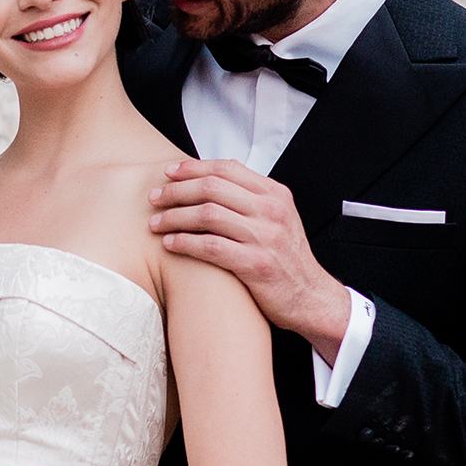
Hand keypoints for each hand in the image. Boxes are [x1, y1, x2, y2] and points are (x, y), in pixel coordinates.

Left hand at [149, 158, 352, 358]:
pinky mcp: (256, 264)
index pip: (227, 168)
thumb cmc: (286, 259)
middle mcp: (271, 211)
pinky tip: (170, 243)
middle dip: (176, 191)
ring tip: (155, 222)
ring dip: (175, 217)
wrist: (310, 297)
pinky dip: (185, 242)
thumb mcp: (276, 219)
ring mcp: (265, 237)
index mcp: (275, 194)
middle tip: (155, 198)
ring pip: (208, 214)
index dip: (193, 168)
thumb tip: (211, 179)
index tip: (169, 173)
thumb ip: (250, 198)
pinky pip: (211, 246)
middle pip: (212, 188)